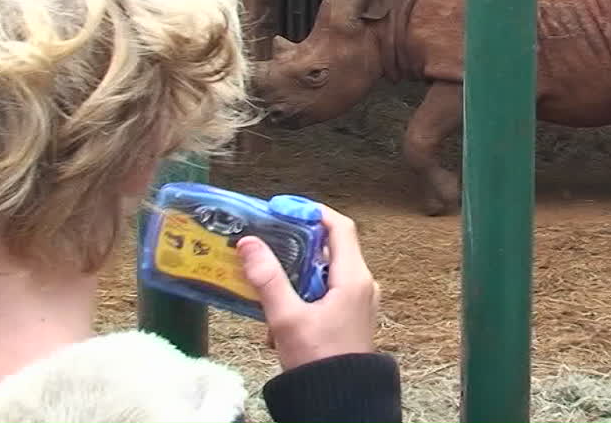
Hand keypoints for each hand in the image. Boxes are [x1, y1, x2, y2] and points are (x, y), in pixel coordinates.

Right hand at [237, 205, 378, 370]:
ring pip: (323, 276)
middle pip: (329, 249)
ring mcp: (358, 303)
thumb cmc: (319, 360)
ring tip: (266, 291)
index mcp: (353, 277)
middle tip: (266, 246)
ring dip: (294, 280)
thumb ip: (268, 279)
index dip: (313, 212)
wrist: (340, 401)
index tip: (284, 208)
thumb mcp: (287, 318)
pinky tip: (278, 321)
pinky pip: (325, 296)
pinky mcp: (350, 319)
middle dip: (295, 248)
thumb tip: (249, 243)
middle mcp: (361, 285)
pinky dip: (302, 299)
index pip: (340, 227)